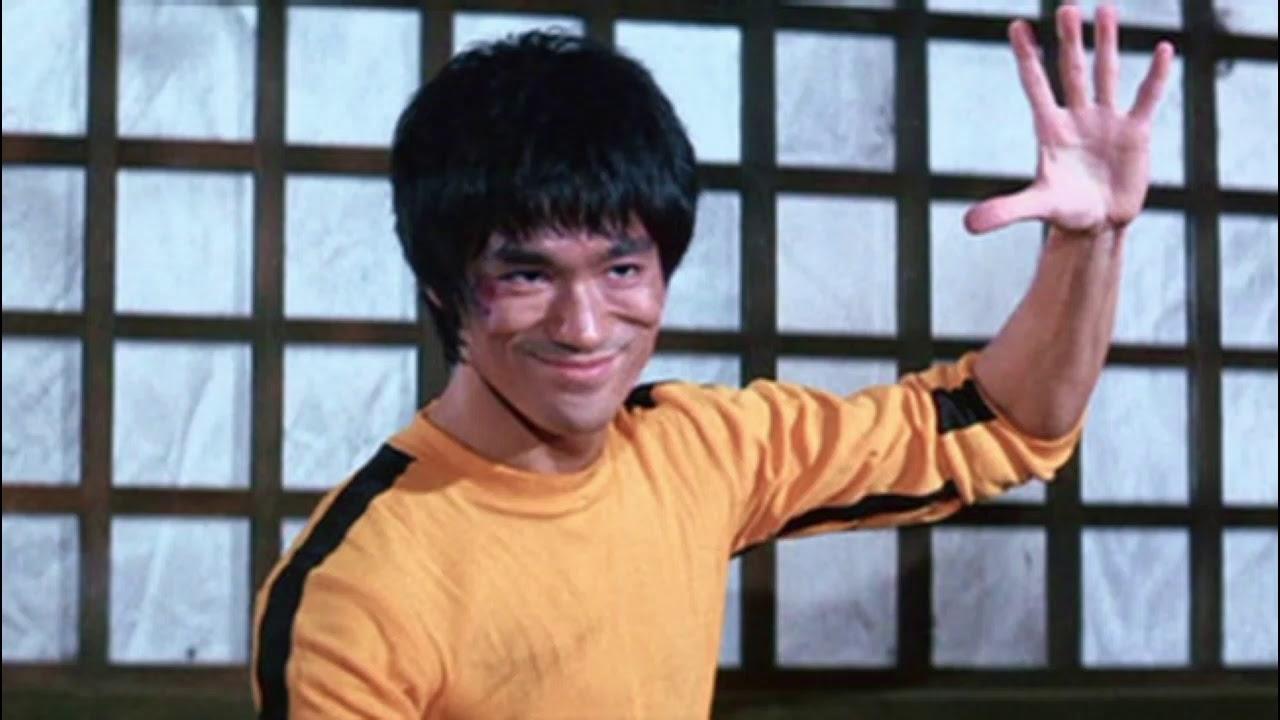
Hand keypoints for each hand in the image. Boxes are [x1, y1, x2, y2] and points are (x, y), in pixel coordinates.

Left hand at [964, 4, 1174, 236]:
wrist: (1098, 224)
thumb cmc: (1065, 211)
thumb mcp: (1036, 208)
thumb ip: (1004, 211)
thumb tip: (968, 225)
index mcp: (1050, 129)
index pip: (1035, 86)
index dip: (1027, 58)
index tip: (1017, 26)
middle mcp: (1077, 117)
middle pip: (1071, 71)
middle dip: (1070, 41)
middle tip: (1067, 7)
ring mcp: (1106, 121)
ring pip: (1106, 74)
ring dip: (1107, 43)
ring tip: (1106, 8)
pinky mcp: (1135, 132)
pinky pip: (1146, 99)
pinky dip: (1155, 77)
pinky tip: (1163, 49)